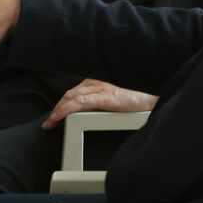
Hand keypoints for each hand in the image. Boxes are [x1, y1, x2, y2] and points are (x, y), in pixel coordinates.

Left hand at [42, 79, 157, 128]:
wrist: (153, 95)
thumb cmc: (139, 97)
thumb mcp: (118, 98)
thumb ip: (106, 101)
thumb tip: (96, 112)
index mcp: (100, 81)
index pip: (75, 91)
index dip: (63, 102)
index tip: (55, 114)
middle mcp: (98, 82)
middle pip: (70, 94)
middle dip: (57, 107)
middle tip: (49, 122)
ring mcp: (101, 88)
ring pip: (72, 97)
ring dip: (58, 110)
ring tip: (51, 122)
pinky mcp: (105, 97)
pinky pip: (80, 102)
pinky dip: (66, 109)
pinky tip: (60, 116)